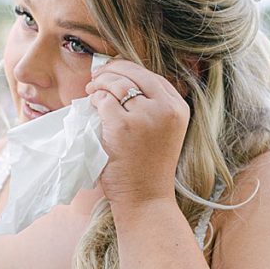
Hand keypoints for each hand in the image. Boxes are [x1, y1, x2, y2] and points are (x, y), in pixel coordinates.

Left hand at [86, 59, 189, 205]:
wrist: (146, 198)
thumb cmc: (149, 167)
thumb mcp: (163, 130)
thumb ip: (152, 106)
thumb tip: (123, 79)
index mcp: (178, 108)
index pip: (151, 76)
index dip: (129, 69)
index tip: (114, 71)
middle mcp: (165, 109)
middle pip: (134, 74)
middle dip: (112, 70)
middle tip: (97, 76)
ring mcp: (144, 116)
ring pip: (117, 84)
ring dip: (100, 83)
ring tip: (91, 90)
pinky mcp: (123, 126)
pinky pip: (103, 100)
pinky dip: (95, 99)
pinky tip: (92, 104)